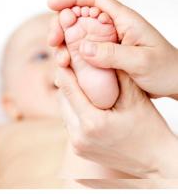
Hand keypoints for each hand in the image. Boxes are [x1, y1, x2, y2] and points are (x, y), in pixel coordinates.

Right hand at [48, 0, 177, 98]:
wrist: (173, 82)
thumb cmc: (165, 69)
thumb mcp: (141, 61)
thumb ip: (113, 54)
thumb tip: (82, 47)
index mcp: (124, 20)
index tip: (51, 4)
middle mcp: (113, 27)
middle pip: (81, 16)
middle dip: (62, 24)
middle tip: (52, 41)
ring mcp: (108, 41)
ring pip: (80, 34)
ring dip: (65, 43)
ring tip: (60, 58)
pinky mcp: (106, 54)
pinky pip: (85, 50)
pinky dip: (73, 55)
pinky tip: (68, 64)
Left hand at [56, 67, 177, 178]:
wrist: (155, 160)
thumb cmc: (148, 128)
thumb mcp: (135, 98)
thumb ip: (116, 75)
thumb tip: (99, 57)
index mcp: (93, 123)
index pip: (69, 89)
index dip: (65, 71)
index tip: (64, 58)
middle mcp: (79, 137)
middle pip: (62, 100)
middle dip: (66, 83)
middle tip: (73, 70)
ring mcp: (77, 145)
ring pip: (64, 112)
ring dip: (69, 97)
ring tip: (79, 85)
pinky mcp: (78, 149)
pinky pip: (69, 124)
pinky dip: (73, 111)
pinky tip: (84, 104)